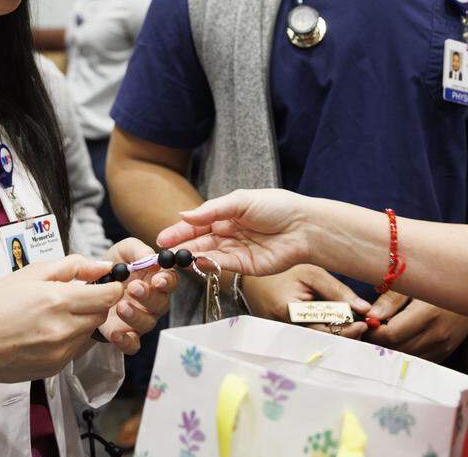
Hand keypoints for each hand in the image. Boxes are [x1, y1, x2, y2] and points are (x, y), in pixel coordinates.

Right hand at [0, 254, 121, 384]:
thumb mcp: (31, 273)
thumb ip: (72, 266)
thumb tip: (102, 266)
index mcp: (58, 301)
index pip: (109, 295)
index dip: (110, 286)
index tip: (103, 282)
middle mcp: (63, 330)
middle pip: (103, 314)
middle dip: (96, 303)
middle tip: (75, 296)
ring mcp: (60, 352)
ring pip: (91, 333)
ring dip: (83, 321)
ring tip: (56, 314)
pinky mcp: (55, 368)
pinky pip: (77, 349)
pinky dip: (71, 338)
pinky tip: (48, 331)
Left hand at [98, 238, 177, 354]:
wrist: (89, 286)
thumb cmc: (114, 267)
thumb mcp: (123, 251)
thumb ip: (138, 250)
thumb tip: (150, 257)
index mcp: (156, 280)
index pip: (170, 281)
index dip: (167, 281)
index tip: (157, 279)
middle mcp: (153, 302)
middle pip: (162, 303)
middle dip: (149, 296)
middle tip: (134, 288)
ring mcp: (140, 319)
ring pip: (147, 323)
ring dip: (136, 315)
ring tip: (121, 306)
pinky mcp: (126, 335)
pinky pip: (133, 344)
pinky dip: (126, 341)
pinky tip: (116, 333)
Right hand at [156, 188, 318, 276]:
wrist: (304, 227)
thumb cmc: (277, 207)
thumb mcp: (241, 200)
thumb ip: (212, 210)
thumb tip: (184, 215)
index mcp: (228, 214)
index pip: (198, 223)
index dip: (180, 230)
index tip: (163, 237)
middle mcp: (229, 233)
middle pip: (200, 240)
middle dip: (181, 246)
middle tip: (163, 252)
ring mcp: (236, 250)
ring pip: (208, 254)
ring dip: (192, 256)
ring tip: (175, 257)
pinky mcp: (245, 266)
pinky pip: (222, 265)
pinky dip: (208, 263)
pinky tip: (196, 261)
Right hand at [241, 264, 369, 339]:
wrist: (255, 285)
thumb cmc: (286, 275)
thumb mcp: (312, 274)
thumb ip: (337, 291)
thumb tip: (364, 309)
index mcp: (289, 311)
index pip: (325, 327)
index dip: (347, 328)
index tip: (365, 323)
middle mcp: (286, 330)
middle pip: (324, 341)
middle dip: (346, 336)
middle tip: (363, 327)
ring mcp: (285, 340)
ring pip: (320, 345)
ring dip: (340, 338)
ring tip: (354, 328)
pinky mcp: (288, 343)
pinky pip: (313, 343)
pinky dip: (329, 337)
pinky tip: (340, 330)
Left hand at [365, 293, 467, 362]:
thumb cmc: (439, 280)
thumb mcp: (414, 283)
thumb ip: (391, 300)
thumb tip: (371, 317)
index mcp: (427, 314)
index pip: (391, 334)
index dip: (374, 331)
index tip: (365, 323)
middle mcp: (436, 335)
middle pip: (397, 349)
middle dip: (379, 342)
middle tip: (369, 330)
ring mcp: (443, 346)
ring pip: (407, 357)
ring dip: (391, 349)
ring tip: (382, 335)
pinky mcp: (445, 352)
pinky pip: (419, 360)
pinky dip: (405, 353)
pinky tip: (399, 341)